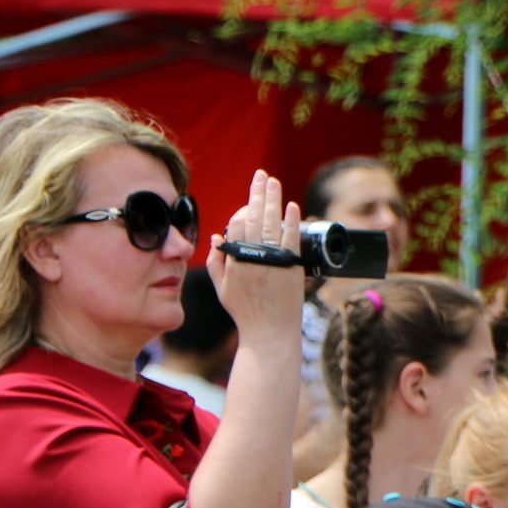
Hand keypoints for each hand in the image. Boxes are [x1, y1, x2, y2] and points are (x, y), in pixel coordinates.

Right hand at [206, 170, 307, 352]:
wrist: (269, 332)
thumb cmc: (245, 312)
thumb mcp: (222, 288)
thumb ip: (217, 262)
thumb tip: (216, 237)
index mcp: (234, 260)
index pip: (236, 226)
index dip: (241, 212)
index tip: (247, 204)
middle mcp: (252, 257)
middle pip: (253, 217)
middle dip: (257, 193)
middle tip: (261, 175)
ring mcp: (273, 261)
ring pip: (271, 223)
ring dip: (273, 199)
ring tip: (273, 181)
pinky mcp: (291, 266)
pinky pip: (291, 239)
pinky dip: (291, 221)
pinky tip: (291, 206)